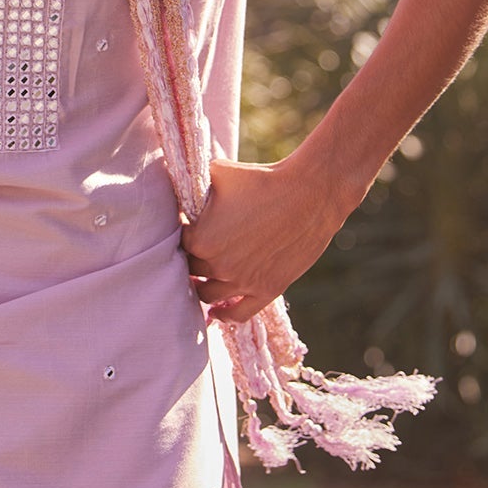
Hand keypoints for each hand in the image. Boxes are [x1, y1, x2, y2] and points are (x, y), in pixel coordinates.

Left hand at [181, 153, 354, 325]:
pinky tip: (218, 312)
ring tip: (201, 282)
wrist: (309, 194)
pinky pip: (238, 314)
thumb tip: (185, 186)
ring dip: (202, 288)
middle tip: (196, 254)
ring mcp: (242, 282)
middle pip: (191, 272)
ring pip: (208, 295)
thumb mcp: (219, 172)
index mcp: (200, 240)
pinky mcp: (266, 290)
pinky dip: (225, 315)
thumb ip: (196, 184)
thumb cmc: (262, 179)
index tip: (189, 232)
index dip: (183, 237)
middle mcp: (217, 266)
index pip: (178, 246)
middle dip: (192, 262)